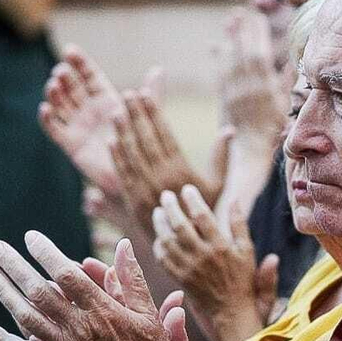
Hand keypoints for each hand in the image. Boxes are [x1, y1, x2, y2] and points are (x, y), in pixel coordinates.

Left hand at [0, 232, 188, 340]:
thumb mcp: (149, 314)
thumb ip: (132, 279)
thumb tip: (124, 245)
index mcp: (103, 311)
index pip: (67, 275)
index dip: (46, 254)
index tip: (31, 237)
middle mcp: (80, 329)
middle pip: (39, 292)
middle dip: (15, 266)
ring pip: (26, 318)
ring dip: (3, 293)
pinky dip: (2, 339)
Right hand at [39, 46, 148, 193]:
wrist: (135, 174)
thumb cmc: (142, 144)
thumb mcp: (146, 116)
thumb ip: (151, 94)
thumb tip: (158, 69)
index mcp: (106, 99)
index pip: (89, 75)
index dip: (79, 62)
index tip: (70, 50)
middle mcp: (89, 110)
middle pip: (72, 87)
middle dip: (65, 77)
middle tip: (61, 71)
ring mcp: (78, 125)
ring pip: (61, 105)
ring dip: (55, 94)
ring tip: (53, 85)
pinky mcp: (71, 144)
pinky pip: (55, 130)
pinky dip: (48, 119)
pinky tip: (46, 109)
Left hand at [111, 89, 228, 230]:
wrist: (188, 246)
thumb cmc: (204, 212)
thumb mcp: (218, 185)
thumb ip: (221, 157)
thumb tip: (229, 129)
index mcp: (181, 170)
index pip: (164, 134)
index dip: (153, 113)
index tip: (146, 94)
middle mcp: (161, 178)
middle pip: (145, 140)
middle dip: (136, 115)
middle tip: (128, 95)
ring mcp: (145, 190)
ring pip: (131, 155)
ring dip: (123, 132)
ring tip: (118, 111)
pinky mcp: (133, 201)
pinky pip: (123, 174)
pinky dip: (117, 157)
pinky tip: (112, 141)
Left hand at [152, 185, 277, 340]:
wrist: (232, 312)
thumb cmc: (243, 279)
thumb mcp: (247, 251)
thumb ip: (240, 225)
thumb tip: (235, 199)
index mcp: (221, 247)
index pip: (203, 217)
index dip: (193, 200)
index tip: (187, 188)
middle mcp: (203, 257)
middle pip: (180, 226)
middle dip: (171, 208)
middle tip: (166, 195)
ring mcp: (189, 269)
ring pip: (168, 241)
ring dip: (160, 225)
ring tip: (158, 212)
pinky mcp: (180, 279)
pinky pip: (163, 259)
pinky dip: (159, 246)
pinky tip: (159, 237)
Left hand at [216, 10, 288, 141]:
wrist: (251, 147)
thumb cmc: (273, 127)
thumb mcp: (284, 104)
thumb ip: (286, 82)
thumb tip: (290, 64)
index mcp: (265, 85)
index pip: (261, 53)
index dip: (258, 34)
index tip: (257, 17)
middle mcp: (248, 85)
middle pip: (244, 52)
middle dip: (242, 30)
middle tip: (240, 12)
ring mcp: (234, 90)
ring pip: (231, 59)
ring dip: (230, 39)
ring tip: (228, 21)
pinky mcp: (224, 96)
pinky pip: (221, 72)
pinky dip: (219, 57)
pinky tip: (217, 46)